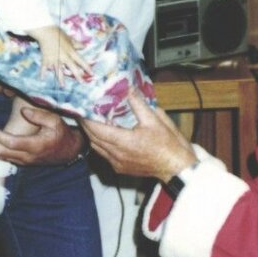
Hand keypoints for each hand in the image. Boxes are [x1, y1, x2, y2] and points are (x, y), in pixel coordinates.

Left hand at [0, 105, 81, 165]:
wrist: (69, 151)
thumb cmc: (62, 133)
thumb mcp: (55, 121)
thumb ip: (39, 116)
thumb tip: (23, 112)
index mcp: (35, 146)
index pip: (9, 142)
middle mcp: (27, 156)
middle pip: (0, 151)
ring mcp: (24, 161)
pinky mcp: (22, 162)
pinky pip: (3, 158)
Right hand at [34, 26, 91, 82]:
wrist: (46, 32)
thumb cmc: (59, 34)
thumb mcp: (70, 39)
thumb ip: (77, 44)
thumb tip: (84, 47)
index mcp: (71, 52)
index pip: (81, 61)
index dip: (87, 67)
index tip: (92, 73)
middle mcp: (64, 57)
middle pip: (72, 68)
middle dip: (77, 76)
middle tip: (82, 82)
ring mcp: (55, 59)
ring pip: (59, 71)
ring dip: (61, 79)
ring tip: (63, 85)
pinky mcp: (46, 59)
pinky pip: (44, 67)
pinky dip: (42, 73)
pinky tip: (42, 78)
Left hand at [82, 91, 197, 181]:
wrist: (176, 167)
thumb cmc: (168, 144)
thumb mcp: (155, 120)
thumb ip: (138, 104)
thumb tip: (129, 88)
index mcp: (124, 142)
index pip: (97, 130)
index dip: (86, 120)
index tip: (81, 109)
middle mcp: (117, 155)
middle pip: (93, 139)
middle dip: (86, 126)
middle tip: (82, 113)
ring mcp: (117, 164)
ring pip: (97, 148)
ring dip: (92, 136)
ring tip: (90, 122)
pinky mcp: (121, 168)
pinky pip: (105, 155)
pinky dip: (101, 144)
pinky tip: (105, 136)